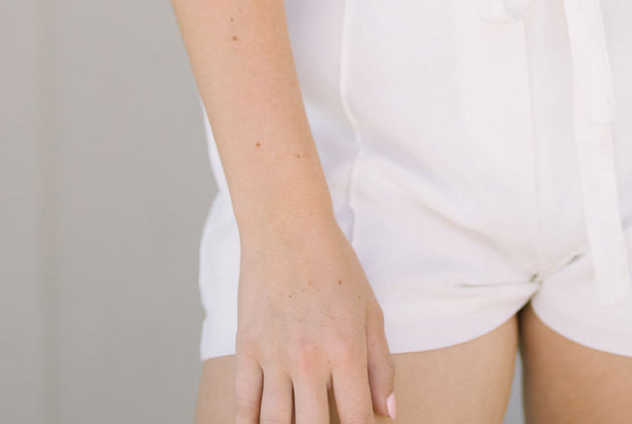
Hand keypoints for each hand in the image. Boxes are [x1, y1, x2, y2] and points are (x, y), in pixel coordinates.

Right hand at [234, 215, 396, 423]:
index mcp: (345, 350)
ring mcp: (274, 356)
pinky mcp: (247, 348)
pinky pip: (243, 403)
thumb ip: (381, 365)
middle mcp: (309, 360)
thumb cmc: (334, 265)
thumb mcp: (370, 310)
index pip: (356, 420)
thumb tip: (388, 411)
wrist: (286, 226)